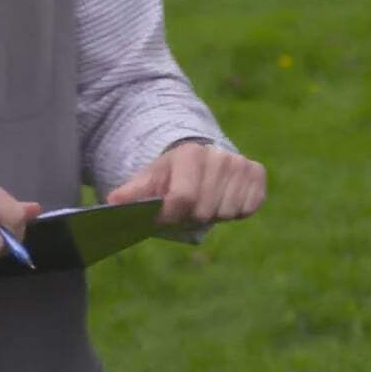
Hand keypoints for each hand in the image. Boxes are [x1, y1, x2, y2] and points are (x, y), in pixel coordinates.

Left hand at [106, 142, 265, 226]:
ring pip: (226, 213)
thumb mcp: (149, 181)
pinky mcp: (258, 174)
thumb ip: (132, 192)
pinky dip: (236, 211)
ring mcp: (240, 163)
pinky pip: (248, 209)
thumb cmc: (170, 176)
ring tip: (204, 201)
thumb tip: (113, 202)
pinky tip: (224, 198)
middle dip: (192, 217)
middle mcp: (218, 155)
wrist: (200, 161)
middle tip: (186, 208)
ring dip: (213, 214)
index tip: (164, 217)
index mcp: (190, 154)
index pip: (183, 199)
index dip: (170, 215)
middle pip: (205, 210)